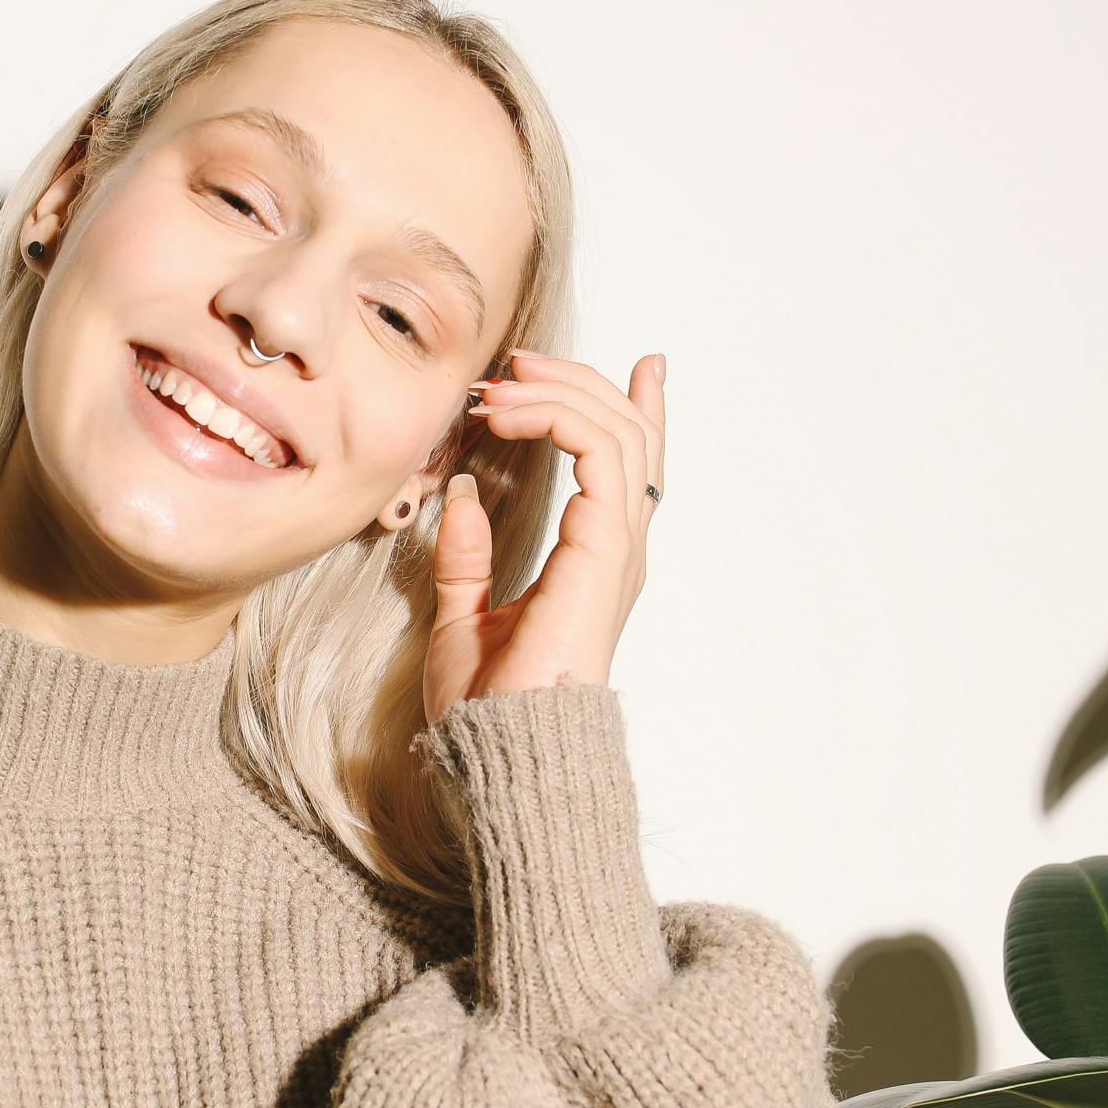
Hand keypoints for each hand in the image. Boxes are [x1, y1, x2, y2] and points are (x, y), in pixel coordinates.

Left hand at [424, 348, 665, 724]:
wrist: (502, 746)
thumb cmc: (488, 704)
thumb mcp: (465, 615)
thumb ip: (469, 557)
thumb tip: (465, 494)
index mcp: (596, 561)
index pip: (631, 468)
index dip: (640, 410)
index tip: (643, 365)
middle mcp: (617, 549)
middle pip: (627, 435)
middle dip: (578, 383)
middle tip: (518, 361)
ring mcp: (617, 549)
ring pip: (617, 432)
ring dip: (558, 392)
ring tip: (499, 385)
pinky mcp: (603, 550)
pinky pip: (600, 454)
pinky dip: (557, 417)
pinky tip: (508, 414)